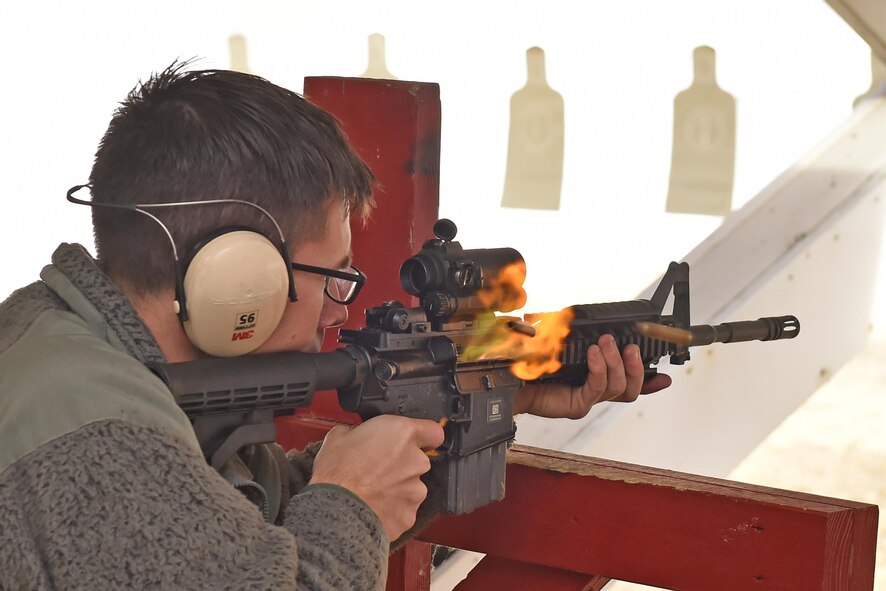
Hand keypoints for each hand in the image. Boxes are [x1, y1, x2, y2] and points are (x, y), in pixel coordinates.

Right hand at [309, 415, 444, 539]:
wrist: (333, 509)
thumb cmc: (336, 472)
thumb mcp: (339, 436)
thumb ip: (360, 432)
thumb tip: (358, 435)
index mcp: (402, 433)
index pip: (434, 432)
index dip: (424, 436)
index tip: (414, 441)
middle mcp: (416, 461)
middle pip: (419, 461)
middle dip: (402, 465)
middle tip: (377, 469)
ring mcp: (416, 490)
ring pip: (412, 487)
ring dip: (398, 489)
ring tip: (372, 493)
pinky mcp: (409, 515)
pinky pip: (404, 510)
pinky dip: (392, 510)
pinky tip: (373, 509)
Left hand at [514, 333, 671, 418]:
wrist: (507, 378)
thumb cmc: (530, 359)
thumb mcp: (560, 339)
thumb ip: (580, 335)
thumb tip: (596, 323)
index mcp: (594, 378)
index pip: (628, 382)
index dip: (650, 381)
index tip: (665, 376)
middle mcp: (593, 391)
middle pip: (631, 388)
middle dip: (637, 366)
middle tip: (629, 346)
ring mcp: (586, 399)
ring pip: (618, 386)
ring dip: (616, 361)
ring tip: (606, 343)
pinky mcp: (576, 404)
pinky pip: (597, 387)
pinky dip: (599, 369)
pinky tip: (593, 354)